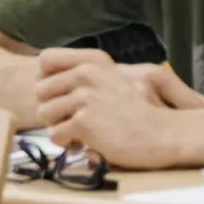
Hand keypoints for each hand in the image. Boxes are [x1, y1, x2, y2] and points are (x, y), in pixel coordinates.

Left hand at [34, 49, 200, 168]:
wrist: (164, 134)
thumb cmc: (138, 113)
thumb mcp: (114, 80)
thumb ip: (83, 76)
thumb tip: (40, 81)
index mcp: (95, 61)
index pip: (46, 59)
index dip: (47, 78)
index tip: (63, 93)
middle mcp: (88, 74)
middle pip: (40, 91)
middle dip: (54, 108)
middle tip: (79, 118)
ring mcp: (86, 97)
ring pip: (44, 114)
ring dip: (60, 127)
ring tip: (85, 131)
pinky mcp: (85, 122)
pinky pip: (56, 135)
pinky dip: (69, 143)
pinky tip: (89, 142)